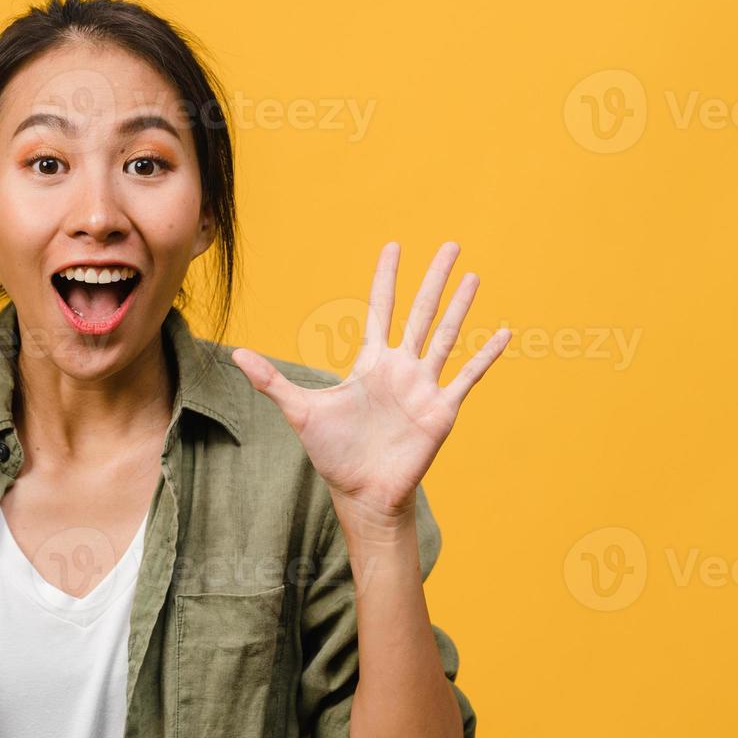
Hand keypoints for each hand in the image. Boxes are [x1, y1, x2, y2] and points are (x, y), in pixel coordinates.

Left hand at [231, 241, 508, 529]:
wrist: (362, 493)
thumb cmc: (333, 454)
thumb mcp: (300, 411)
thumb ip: (271, 381)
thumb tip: (235, 354)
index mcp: (371, 363)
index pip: (381, 308)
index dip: (387, 278)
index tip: (394, 246)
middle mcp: (401, 368)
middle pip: (421, 311)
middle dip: (435, 278)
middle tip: (452, 245)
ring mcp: (423, 386)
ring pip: (446, 336)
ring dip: (461, 306)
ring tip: (475, 276)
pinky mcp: (441, 410)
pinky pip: (467, 377)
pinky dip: (485, 355)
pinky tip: (502, 333)